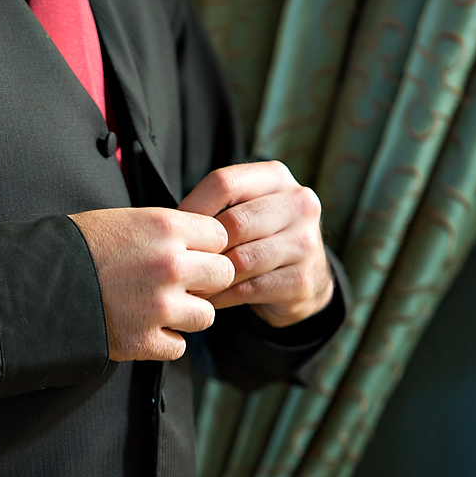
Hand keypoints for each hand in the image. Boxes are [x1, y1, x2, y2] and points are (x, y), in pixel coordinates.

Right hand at [68, 208, 234, 361]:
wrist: (35, 283)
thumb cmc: (75, 247)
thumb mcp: (123, 220)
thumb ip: (164, 230)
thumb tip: (194, 242)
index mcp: (165, 227)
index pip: (219, 235)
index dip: (205, 246)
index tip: (190, 252)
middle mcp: (170, 264)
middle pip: (222, 274)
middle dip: (205, 280)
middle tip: (180, 283)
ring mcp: (160, 305)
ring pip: (206, 315)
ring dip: (186, 315)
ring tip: (158, 308)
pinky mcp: (144, 340)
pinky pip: (178, 346)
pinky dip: (162, 341)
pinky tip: (142, 328)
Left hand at [178, 161, 332, 327]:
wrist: (303, 277)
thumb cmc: (257, 236)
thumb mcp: (243, 208)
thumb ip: (214, 206)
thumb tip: (170, 224)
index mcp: (276, 177)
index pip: (224, 182)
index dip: (192, 207)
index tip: (173, 229)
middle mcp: (298, 204)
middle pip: (235, 223)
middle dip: (204, 247)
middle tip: (180, 262)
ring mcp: (305, 243)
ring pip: (242, 259)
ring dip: (210, 275)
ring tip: (188, 282)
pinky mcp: (302, 280)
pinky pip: (249, 289)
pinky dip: (222, 295)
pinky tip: (207, 299)